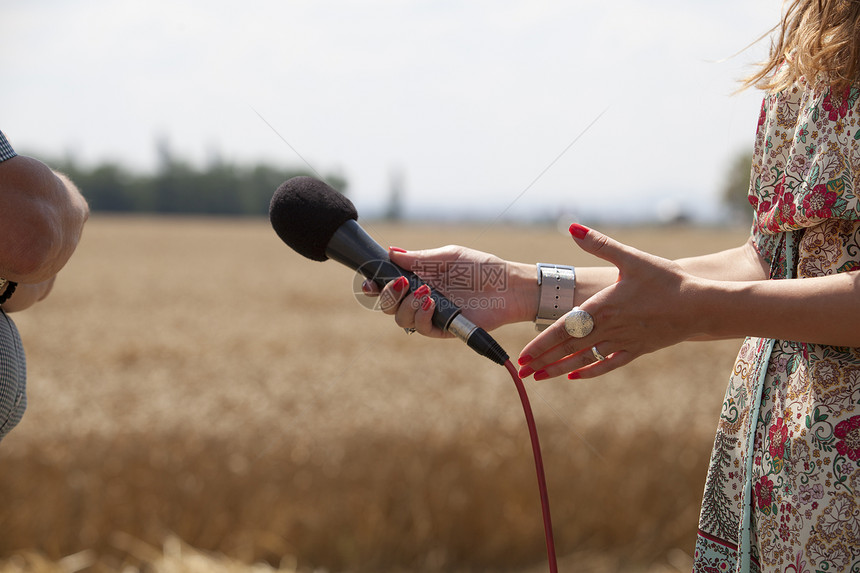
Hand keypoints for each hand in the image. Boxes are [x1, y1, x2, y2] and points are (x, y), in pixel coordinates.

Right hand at [361, 245, 537, 337]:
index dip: (374, 286)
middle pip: (389, 305)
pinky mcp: (443, 328)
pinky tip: (431, 303)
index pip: (389, 285)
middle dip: (387, 295)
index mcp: (419, 279)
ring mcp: (431, 314)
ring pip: (401, 319)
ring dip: (406, 305)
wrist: (507, 285)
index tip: (369, 282)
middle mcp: (421, 298)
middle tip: (400, 283)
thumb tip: (391, 252)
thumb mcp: (448, 256)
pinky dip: (421, 316)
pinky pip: (421, 329)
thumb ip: (419, 258)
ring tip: (425, 292)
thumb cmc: (481, 267)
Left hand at [517, 224, 702, 379]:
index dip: (542, 343)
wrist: (701, 305)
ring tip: (539, 378)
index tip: (524, 356)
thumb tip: (572, 227)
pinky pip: (609, 364)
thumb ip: (600, 244)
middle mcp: (609, 328)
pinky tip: (576, 376)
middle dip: (544, 360)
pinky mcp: (637, 350)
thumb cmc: (667, 279)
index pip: (564, 328)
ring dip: (560, 369)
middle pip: (569, 348)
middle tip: (522, 371)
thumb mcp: (632, 258)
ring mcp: (623, 342)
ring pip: (585, 359)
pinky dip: (591, 371)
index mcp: (603, 307)